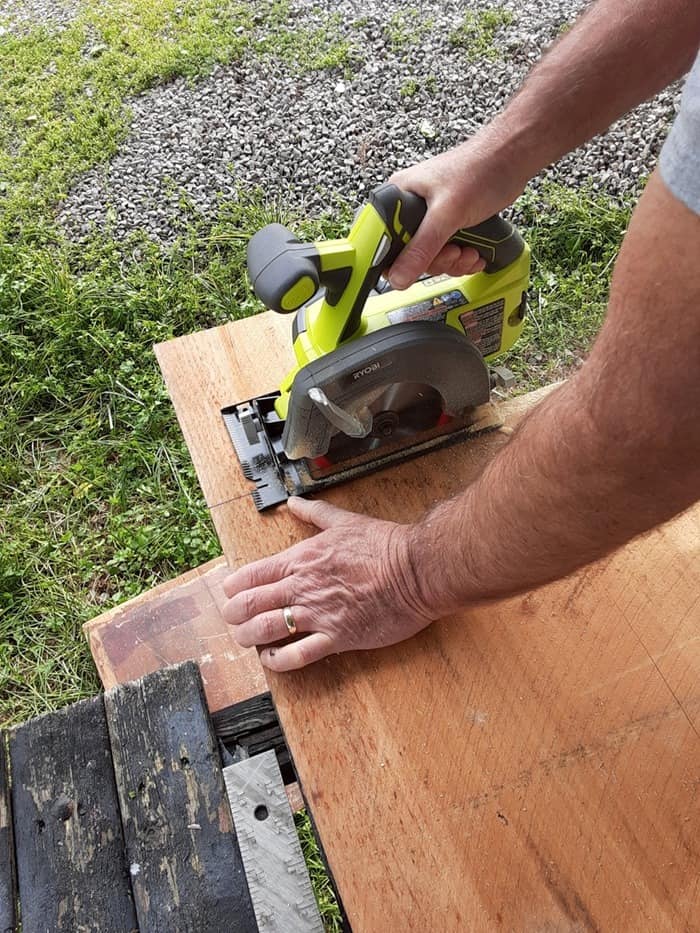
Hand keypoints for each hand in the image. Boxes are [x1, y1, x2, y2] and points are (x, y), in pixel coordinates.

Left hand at [222, 497, 437, 671]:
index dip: (233, 587)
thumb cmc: (384, 546)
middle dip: (234, 614)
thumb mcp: (344, 521)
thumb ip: (314, 514)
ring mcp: (317, 614)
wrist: (416, 570)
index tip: (229, 593)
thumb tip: (295, 502)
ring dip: (247, 637)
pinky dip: (278, 661)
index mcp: (301, 559)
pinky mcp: (336, 637)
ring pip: (265, 629)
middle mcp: (303, 587)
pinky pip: (297, 655)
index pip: (252, 574)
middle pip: (250, 604)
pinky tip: (272, 659)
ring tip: (245, 639)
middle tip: (232, 619)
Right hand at [387, 135, 526, 288]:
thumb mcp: (447, 214)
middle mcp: (411, 209)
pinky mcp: (449, 225)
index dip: (394, 260)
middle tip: (452, 252)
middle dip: (436, 260)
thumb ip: (422, 248)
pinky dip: (462, 259)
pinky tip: (474, 252)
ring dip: (453, 262)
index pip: (381, 239)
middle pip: (408, 255)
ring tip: (468, 251)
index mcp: (399, 197)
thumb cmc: (480, 169)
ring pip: (430, 258)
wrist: (513, 159)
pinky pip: (447, 254)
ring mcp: (431, 218)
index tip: (411, 269)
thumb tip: (399, 277)